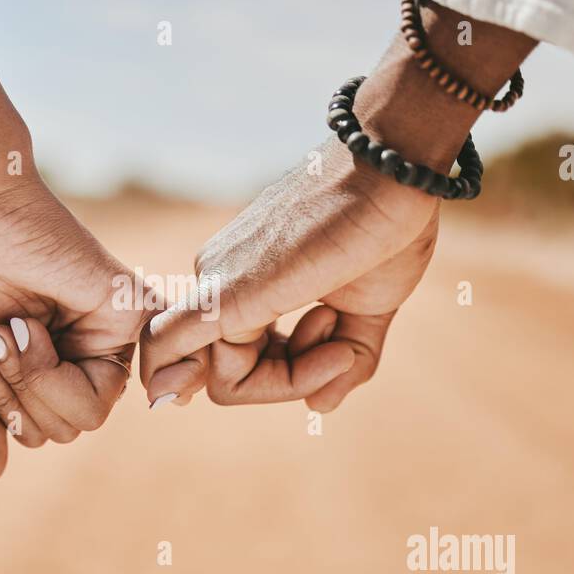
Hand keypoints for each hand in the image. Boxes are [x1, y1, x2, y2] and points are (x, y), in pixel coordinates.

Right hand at [0, 171, 145, 482]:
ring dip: (35, 375)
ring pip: (89, 414)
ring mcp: (116, 337)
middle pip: (69, 429)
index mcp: (55, 373)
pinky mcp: (134, 311)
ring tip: (18, 325)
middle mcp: (90, 359)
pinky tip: (45, 334)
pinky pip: (140, 370)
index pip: (44, 431)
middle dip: (19, 391)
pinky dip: (96, 366)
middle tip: (2, 337)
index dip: (6, 409)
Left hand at [139, 135, 439, 410]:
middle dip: (293, 380)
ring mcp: (217, 281)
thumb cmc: (384, 226)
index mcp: (244, 282)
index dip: (294, 378)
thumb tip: (318, 407)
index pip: (246, 366)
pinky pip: (179, 354)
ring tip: (335, 322)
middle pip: (233, 377)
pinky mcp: (226, 290)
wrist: (394, 166)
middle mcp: (218, 278)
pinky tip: (279, 370)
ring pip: (227, 380)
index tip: (343, 353)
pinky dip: (212, 381)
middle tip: (343, 345)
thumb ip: (343, 360)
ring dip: (293, 377)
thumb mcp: (367, 308)